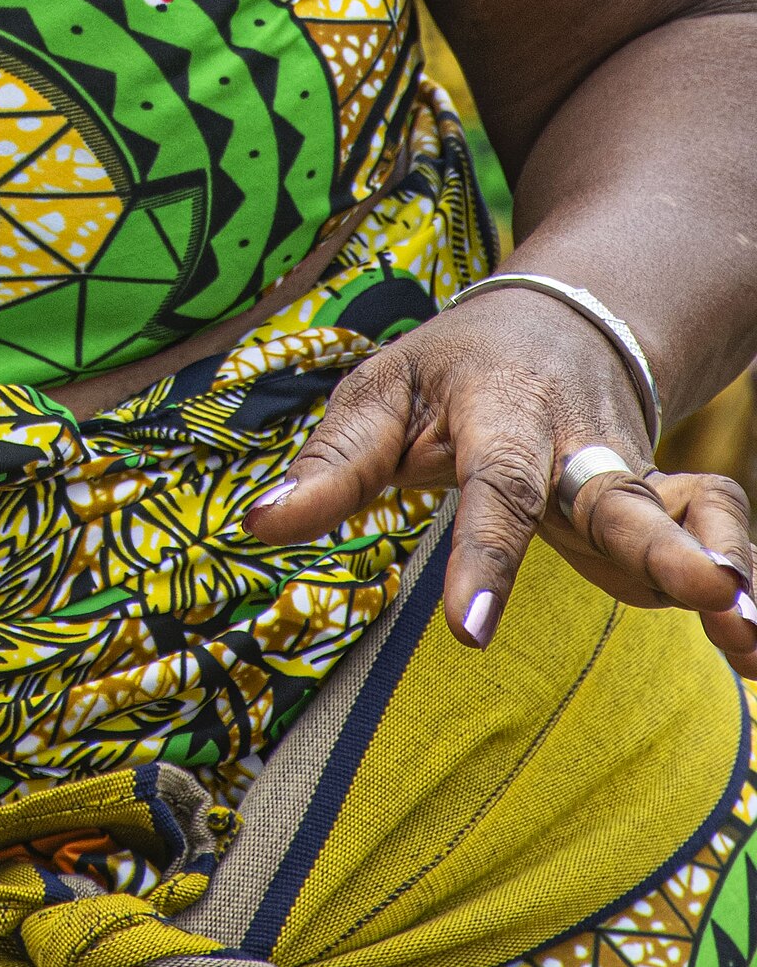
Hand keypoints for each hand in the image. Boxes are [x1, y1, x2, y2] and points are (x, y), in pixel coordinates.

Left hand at [244, 280, 756, 668]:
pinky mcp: (667, 503)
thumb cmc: (452, 368)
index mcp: (503, 411)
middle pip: (621, 495)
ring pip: (685, 513)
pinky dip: (744, 578)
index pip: (494, 486)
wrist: (564, 315)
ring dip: (726, 570)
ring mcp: (633, 475)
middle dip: (664, 548)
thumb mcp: (380, 389)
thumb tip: (259, 526)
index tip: (469, 631)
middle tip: (711, 595)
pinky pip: (715, 526)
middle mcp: (580, 445)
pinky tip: (753, 650)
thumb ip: (332, 463)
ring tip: (752, 639)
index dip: (483, 554)